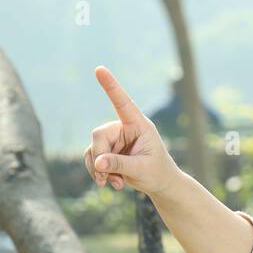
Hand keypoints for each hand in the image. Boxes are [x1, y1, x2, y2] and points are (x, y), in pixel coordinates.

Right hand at [84, 65, 181, 197]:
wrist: (160, 184)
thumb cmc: (157, 173)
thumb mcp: (140, 169)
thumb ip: (119, 165)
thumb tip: (97, 162)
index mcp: (138, 125)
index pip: (123, 103)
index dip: (111, 86)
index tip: (99, 69)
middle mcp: (124, 128)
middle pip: (99, 134)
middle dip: (100, 156)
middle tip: (104, 176)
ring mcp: (115, 140)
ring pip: (92, 149)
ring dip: (98, 169)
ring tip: (112, 183)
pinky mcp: (108, 151)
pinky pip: (92, 158)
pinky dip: (98, 173)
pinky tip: (112, 183)